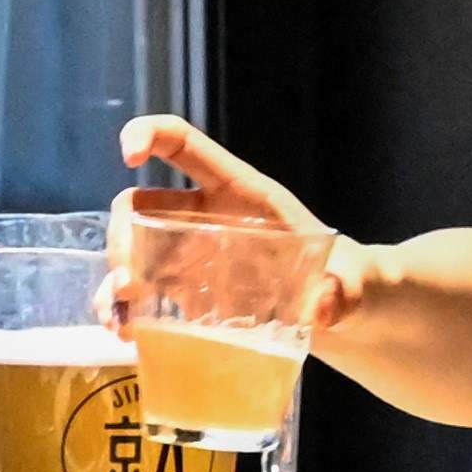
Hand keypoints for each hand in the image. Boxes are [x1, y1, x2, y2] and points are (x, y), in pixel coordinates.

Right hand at [114, 113, 379, 327]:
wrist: (345, 320)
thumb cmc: (351, 284)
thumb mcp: (356, 283)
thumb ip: (344, 292)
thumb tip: (322, 307)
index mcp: (241, 193)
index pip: (186, 146)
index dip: (151, 135)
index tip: (127, 153)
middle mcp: (206, 218)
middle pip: (141, 206)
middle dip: (121, 238)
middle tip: (129, 287)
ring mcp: (193, 258)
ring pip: (133, 255)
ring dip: (115, 283)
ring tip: (118, 319)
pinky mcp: (190, 297)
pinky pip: (144, 298)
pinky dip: (127, 315)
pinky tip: (127, 337)